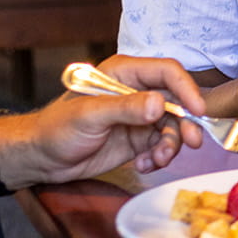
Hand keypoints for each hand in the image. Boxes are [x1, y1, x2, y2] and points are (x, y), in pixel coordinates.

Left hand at [0, 55, 207, 185]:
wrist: (40, 159)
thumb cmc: (55, 129)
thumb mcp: (89, 116)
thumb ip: (126, 108)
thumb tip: (160, 104)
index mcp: (125, 73)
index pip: (167, 72)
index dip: (187, 89)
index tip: (197, 111)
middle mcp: (137, 92)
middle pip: (177, 102)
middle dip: (185, 124)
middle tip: (191, 143)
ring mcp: (139, 117)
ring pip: (173, 126)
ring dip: (170, 145)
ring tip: (156, 160)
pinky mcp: (138, 138)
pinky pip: (162, 145)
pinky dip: (158, 157)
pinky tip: (143, 165)